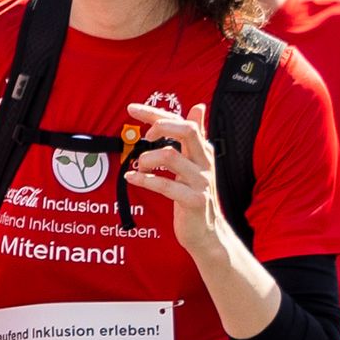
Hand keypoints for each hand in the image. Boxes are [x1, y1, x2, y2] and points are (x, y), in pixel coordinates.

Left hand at [123, 99, 229, 256]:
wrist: (207, 232)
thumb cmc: (194, 195)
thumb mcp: (195, 163)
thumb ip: (195, 137)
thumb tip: (199, 107)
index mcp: (203, 151)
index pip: (182, 122)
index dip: (156, 113)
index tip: (132, 109)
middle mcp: (204, 162)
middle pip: (187, 131)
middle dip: (160, 126)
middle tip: (144, 136)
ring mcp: (200, 182)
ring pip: (171, 156)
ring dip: (147, 158)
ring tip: (138, 165)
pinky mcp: (193, 200)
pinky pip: (165, 185)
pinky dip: (144, 179)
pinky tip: (132, 177)